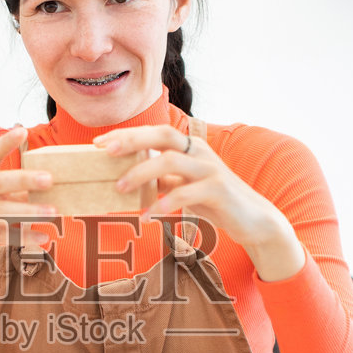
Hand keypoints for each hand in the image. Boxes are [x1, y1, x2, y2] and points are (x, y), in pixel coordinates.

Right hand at [0, 127, 56, 282]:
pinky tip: (42, 238)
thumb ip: (14, 190)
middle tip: (50, 179)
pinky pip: (0, 235)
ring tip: (52, 213)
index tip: (22, 130)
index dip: (6, 142)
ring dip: (28, 211)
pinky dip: (23, 236)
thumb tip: (51, 187)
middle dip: (25, 179)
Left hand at [92, 125, 305, 281]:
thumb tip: (126, 180)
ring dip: (142, 173)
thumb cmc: (215, 202)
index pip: (154, 132)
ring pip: (171, 161)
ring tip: (120, 188)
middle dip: (132, 141)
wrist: (255, 220)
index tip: (98, 143)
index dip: (126, 135)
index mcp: (190, 147)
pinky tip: (149, 215)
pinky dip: (164, 203)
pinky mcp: (219, 190)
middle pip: (163, 136)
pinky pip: (187, 193)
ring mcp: (211, 169)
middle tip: (105, 153)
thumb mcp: (183, 188)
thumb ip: (161, 181)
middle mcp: (200, 152)